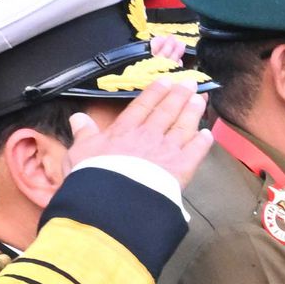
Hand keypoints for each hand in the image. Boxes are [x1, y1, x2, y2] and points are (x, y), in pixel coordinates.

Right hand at [68, 74, 213, 185]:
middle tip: (190, 83)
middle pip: (167, 111)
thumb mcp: (79, 153)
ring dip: (193, 112)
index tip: (166, 81)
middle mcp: (148, 136)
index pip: (142, 106)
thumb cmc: (92, 178)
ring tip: (200, 100)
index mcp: (124, 131)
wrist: (113, 202)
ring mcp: (167, 151)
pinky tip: (207, 134)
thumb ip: (83, 133)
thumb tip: (77, 117)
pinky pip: (195, 151)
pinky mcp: (181, 169)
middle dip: (179, 95)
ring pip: (183, 126)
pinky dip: (202, 142)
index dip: (155, 92)